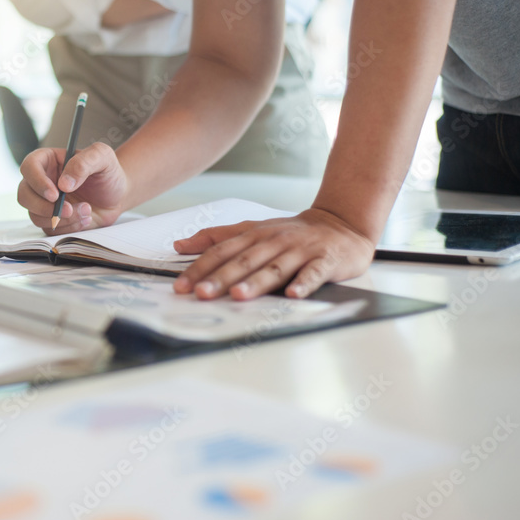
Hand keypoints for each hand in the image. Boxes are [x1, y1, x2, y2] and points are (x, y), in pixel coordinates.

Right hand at [18, 143, 128, 233]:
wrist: (117, 195)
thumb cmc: (107, 172)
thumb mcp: (102, 156)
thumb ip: (83, 163)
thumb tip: (64, 184)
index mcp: (48, 161)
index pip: (29, 167)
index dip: (37, 182)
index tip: (55, 194)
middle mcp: (42, 181)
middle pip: (24, 195)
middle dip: (45, 207)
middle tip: (69, 210)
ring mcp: (44, 202)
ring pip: (35, 216)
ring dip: (62, 219)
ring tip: (87, 210)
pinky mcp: (52, 219)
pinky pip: (50, 229)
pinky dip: (69, 227)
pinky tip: (86, 218)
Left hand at [172, 208, 375, 300]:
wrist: (340, 224)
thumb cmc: (290, 233)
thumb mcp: (252, 229)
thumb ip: (216, 237)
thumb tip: (179, 244)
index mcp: (254, 235)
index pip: (221, 251)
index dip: (199, 268)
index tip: (181, 286)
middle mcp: (274, 241)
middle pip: (244, 260)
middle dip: (221, 278)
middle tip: (201, 293)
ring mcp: (300, 251)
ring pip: (275, 267)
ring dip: (256, 282)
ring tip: (238, 295)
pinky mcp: (325, 261)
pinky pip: (313, 273)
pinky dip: (303, 284)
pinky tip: (292, 295)